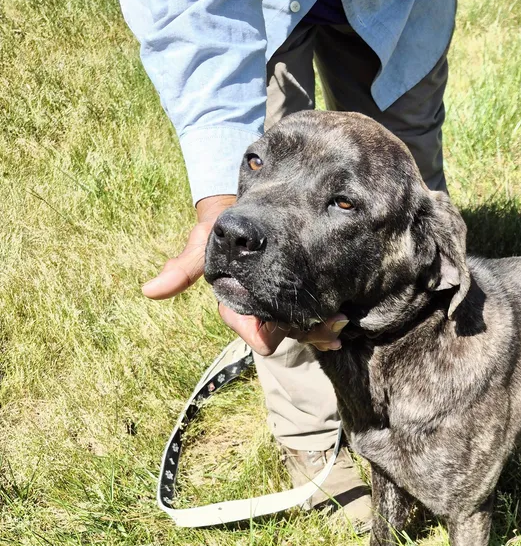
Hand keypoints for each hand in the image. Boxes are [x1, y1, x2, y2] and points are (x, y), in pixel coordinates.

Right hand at [140, 194, 347, 354]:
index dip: (265, 333)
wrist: (242, 209)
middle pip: (283, 332)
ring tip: (342, 324)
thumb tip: (149, 292)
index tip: (278, 336)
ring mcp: (278, 301)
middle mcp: (259, 307)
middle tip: (332, 326)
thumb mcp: (203, 244)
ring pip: (300, 325)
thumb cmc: (221, 227)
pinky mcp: (296, 290)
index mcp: (236, 303)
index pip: (250, 328)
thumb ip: (183, 269)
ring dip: (320, 328)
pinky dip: (325, 315)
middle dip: (305, 332)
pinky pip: (312, 311)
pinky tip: (346, 316)